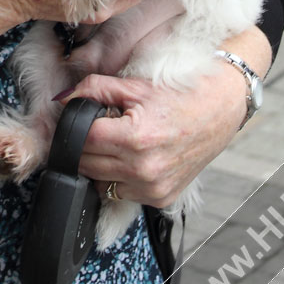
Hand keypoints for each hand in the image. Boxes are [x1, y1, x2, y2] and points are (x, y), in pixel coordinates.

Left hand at [62, 26, 271, 208]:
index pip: (81, 141)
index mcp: (135, 138)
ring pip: (100, 183)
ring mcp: (153, 188)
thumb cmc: (180, 92)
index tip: (75, 119)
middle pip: (86, 164)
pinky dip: (119, 177)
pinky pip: (122, 193)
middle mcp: (144, 170)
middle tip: (94, 128)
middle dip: (82, 145)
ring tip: (115, 141)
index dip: (72, 127)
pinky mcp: (162, 199)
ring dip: (98, 164)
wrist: (221, 107)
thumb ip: (93, 89)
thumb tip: (62, 100)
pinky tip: (131, 157)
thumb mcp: (134, 85)